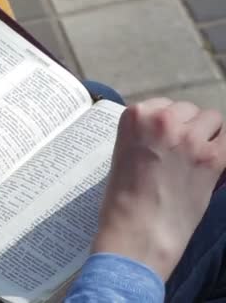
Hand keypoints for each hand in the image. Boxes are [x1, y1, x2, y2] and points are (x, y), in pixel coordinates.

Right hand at [93, 98, 225, 279]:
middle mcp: (162, 119)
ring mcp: (189, 137)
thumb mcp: (121, 156)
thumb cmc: (120, 200)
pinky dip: (220, 148)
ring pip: (211, 118)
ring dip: (206, 134)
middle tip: (179, 152)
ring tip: (196, 157)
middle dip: (186, 127)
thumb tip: (164, 136)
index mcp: (134, 117)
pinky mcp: (212, 157)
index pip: (160, 104)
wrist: (136, 230)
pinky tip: (210, 164)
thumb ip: (142, 137)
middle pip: (187, 109)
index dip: (164, 123)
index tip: (161, 140)